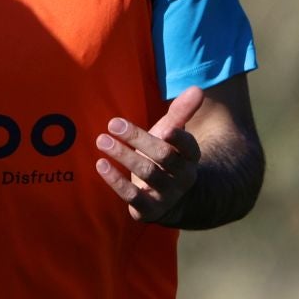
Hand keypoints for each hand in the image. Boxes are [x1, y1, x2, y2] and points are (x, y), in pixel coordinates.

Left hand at [95, 86, 203, 222]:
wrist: (170, 201)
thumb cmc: (166, 158)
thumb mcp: (173, 134)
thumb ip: (182, 112)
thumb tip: (198, 88)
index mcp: (190, 157)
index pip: (189, 147)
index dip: (178, 139)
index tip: (164, 128)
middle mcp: (182, 178)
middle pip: (163, 156)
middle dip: (138, 139)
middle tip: (112, 123)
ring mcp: (166, 195)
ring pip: (146, 173)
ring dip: (123, 155)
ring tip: (102, 140)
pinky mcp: (148, 210)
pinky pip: (132, 196)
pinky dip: (115, 181)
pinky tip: (101, 164)